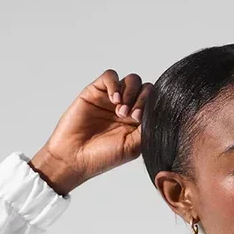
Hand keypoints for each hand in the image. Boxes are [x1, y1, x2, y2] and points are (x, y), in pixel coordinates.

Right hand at [31, 69, 153, 191]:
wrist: (75, 157)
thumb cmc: (103, 157)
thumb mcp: (133, 147)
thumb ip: (147, 128)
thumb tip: (158, 112)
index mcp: (138, 123)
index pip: (154, 103)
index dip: (151, 106)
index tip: (139, 119)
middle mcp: (127, 109)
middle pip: (145, 88)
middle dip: (141, 99)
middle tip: (130, 116)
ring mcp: (111, 99)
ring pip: (131, 80)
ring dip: (130, 92)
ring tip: (120, 111)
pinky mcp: (96, 91)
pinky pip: (110, 76)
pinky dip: (115, 84)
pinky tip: (113, 100)